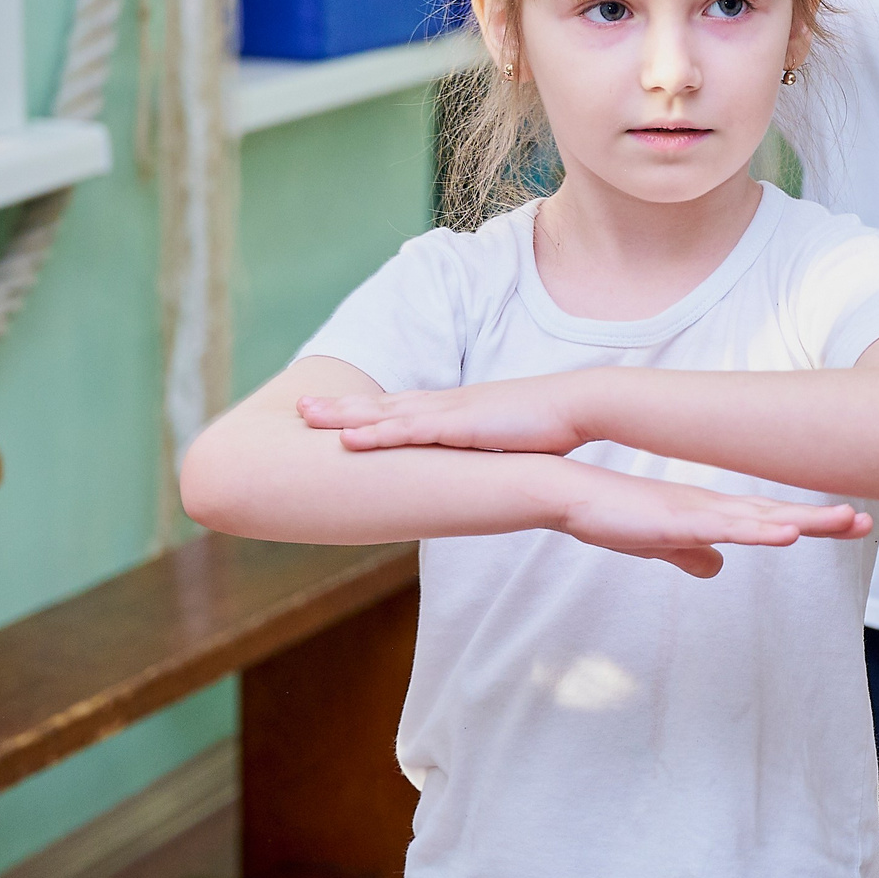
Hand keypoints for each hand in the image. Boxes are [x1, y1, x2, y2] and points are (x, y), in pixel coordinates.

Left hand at [300, 376, 590, 455]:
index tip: (336, 413)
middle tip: (300, 408)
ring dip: (342, 415)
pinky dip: (375, 432)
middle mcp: (446, 406)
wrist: (578, 405)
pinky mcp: (460, 425)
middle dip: (339, 407)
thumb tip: (485, 473)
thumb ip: (490, 455)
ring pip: (384, 413)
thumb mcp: (511, 444)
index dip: (366, 411)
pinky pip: (408, 430)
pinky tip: (347, 439)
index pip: (401, 408)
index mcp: (457, 410)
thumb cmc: (553, 427)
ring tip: (305, 416)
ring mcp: (450, 412)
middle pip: (381, 404)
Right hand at [554, 471, 873, 578]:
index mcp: (714, 514)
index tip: (852, 523)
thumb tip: (716, 568)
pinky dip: (758, 531)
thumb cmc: (614, 515)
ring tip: (846, 519)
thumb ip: (691, 554)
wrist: (573, 494)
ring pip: (763, 518)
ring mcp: (700, 510)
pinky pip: (726, 527)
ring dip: (804, 520)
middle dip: (823, 519)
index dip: (813, 522)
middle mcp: (716, 507)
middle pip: (780, 516)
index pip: (774, 520)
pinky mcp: (680, 518)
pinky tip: (785, 533)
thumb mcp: (662, 544)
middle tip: (867, 520)